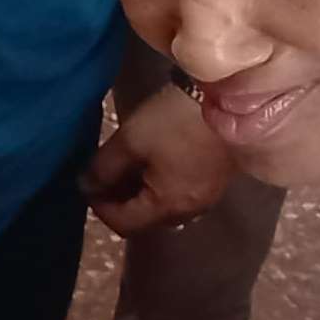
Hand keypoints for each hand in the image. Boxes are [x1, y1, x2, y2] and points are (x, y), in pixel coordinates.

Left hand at [81, 83, 234, 237]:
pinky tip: (153, 162)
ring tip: (125, 166)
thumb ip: (104, 168)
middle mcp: (189, 211)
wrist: (233, 96)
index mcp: (167, 207)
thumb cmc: (176, 121)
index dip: (99, 207)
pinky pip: (179, 193)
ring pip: (163, 206)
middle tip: (102, 175)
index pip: (123, 224)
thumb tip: (86, 186)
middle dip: (119, 201)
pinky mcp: (216, 180)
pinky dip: (159, 185)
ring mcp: (206, 197)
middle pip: (145, 219)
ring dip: (140, 192)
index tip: (85, 183)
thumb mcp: (132, 140)